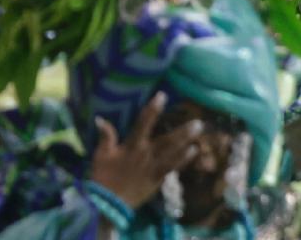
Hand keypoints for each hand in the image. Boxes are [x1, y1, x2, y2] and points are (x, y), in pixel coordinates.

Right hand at [88, 92, 201, 210]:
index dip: (153, 109)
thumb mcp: (101, 155)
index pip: (144, 123)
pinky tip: (193, 152)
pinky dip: (183, 160)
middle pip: (167, 140)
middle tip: (198, 122)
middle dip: (182, 131)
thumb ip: (106, 136)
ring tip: (199, 134)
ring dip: (187, 143)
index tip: (163, 96)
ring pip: (174, 154)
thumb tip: (101, 118)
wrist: (109, 204)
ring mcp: (154, 168)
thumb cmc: (104, 177)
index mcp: (133, 145)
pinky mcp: (157, 180)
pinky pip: (173, 168)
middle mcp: (147, 154)